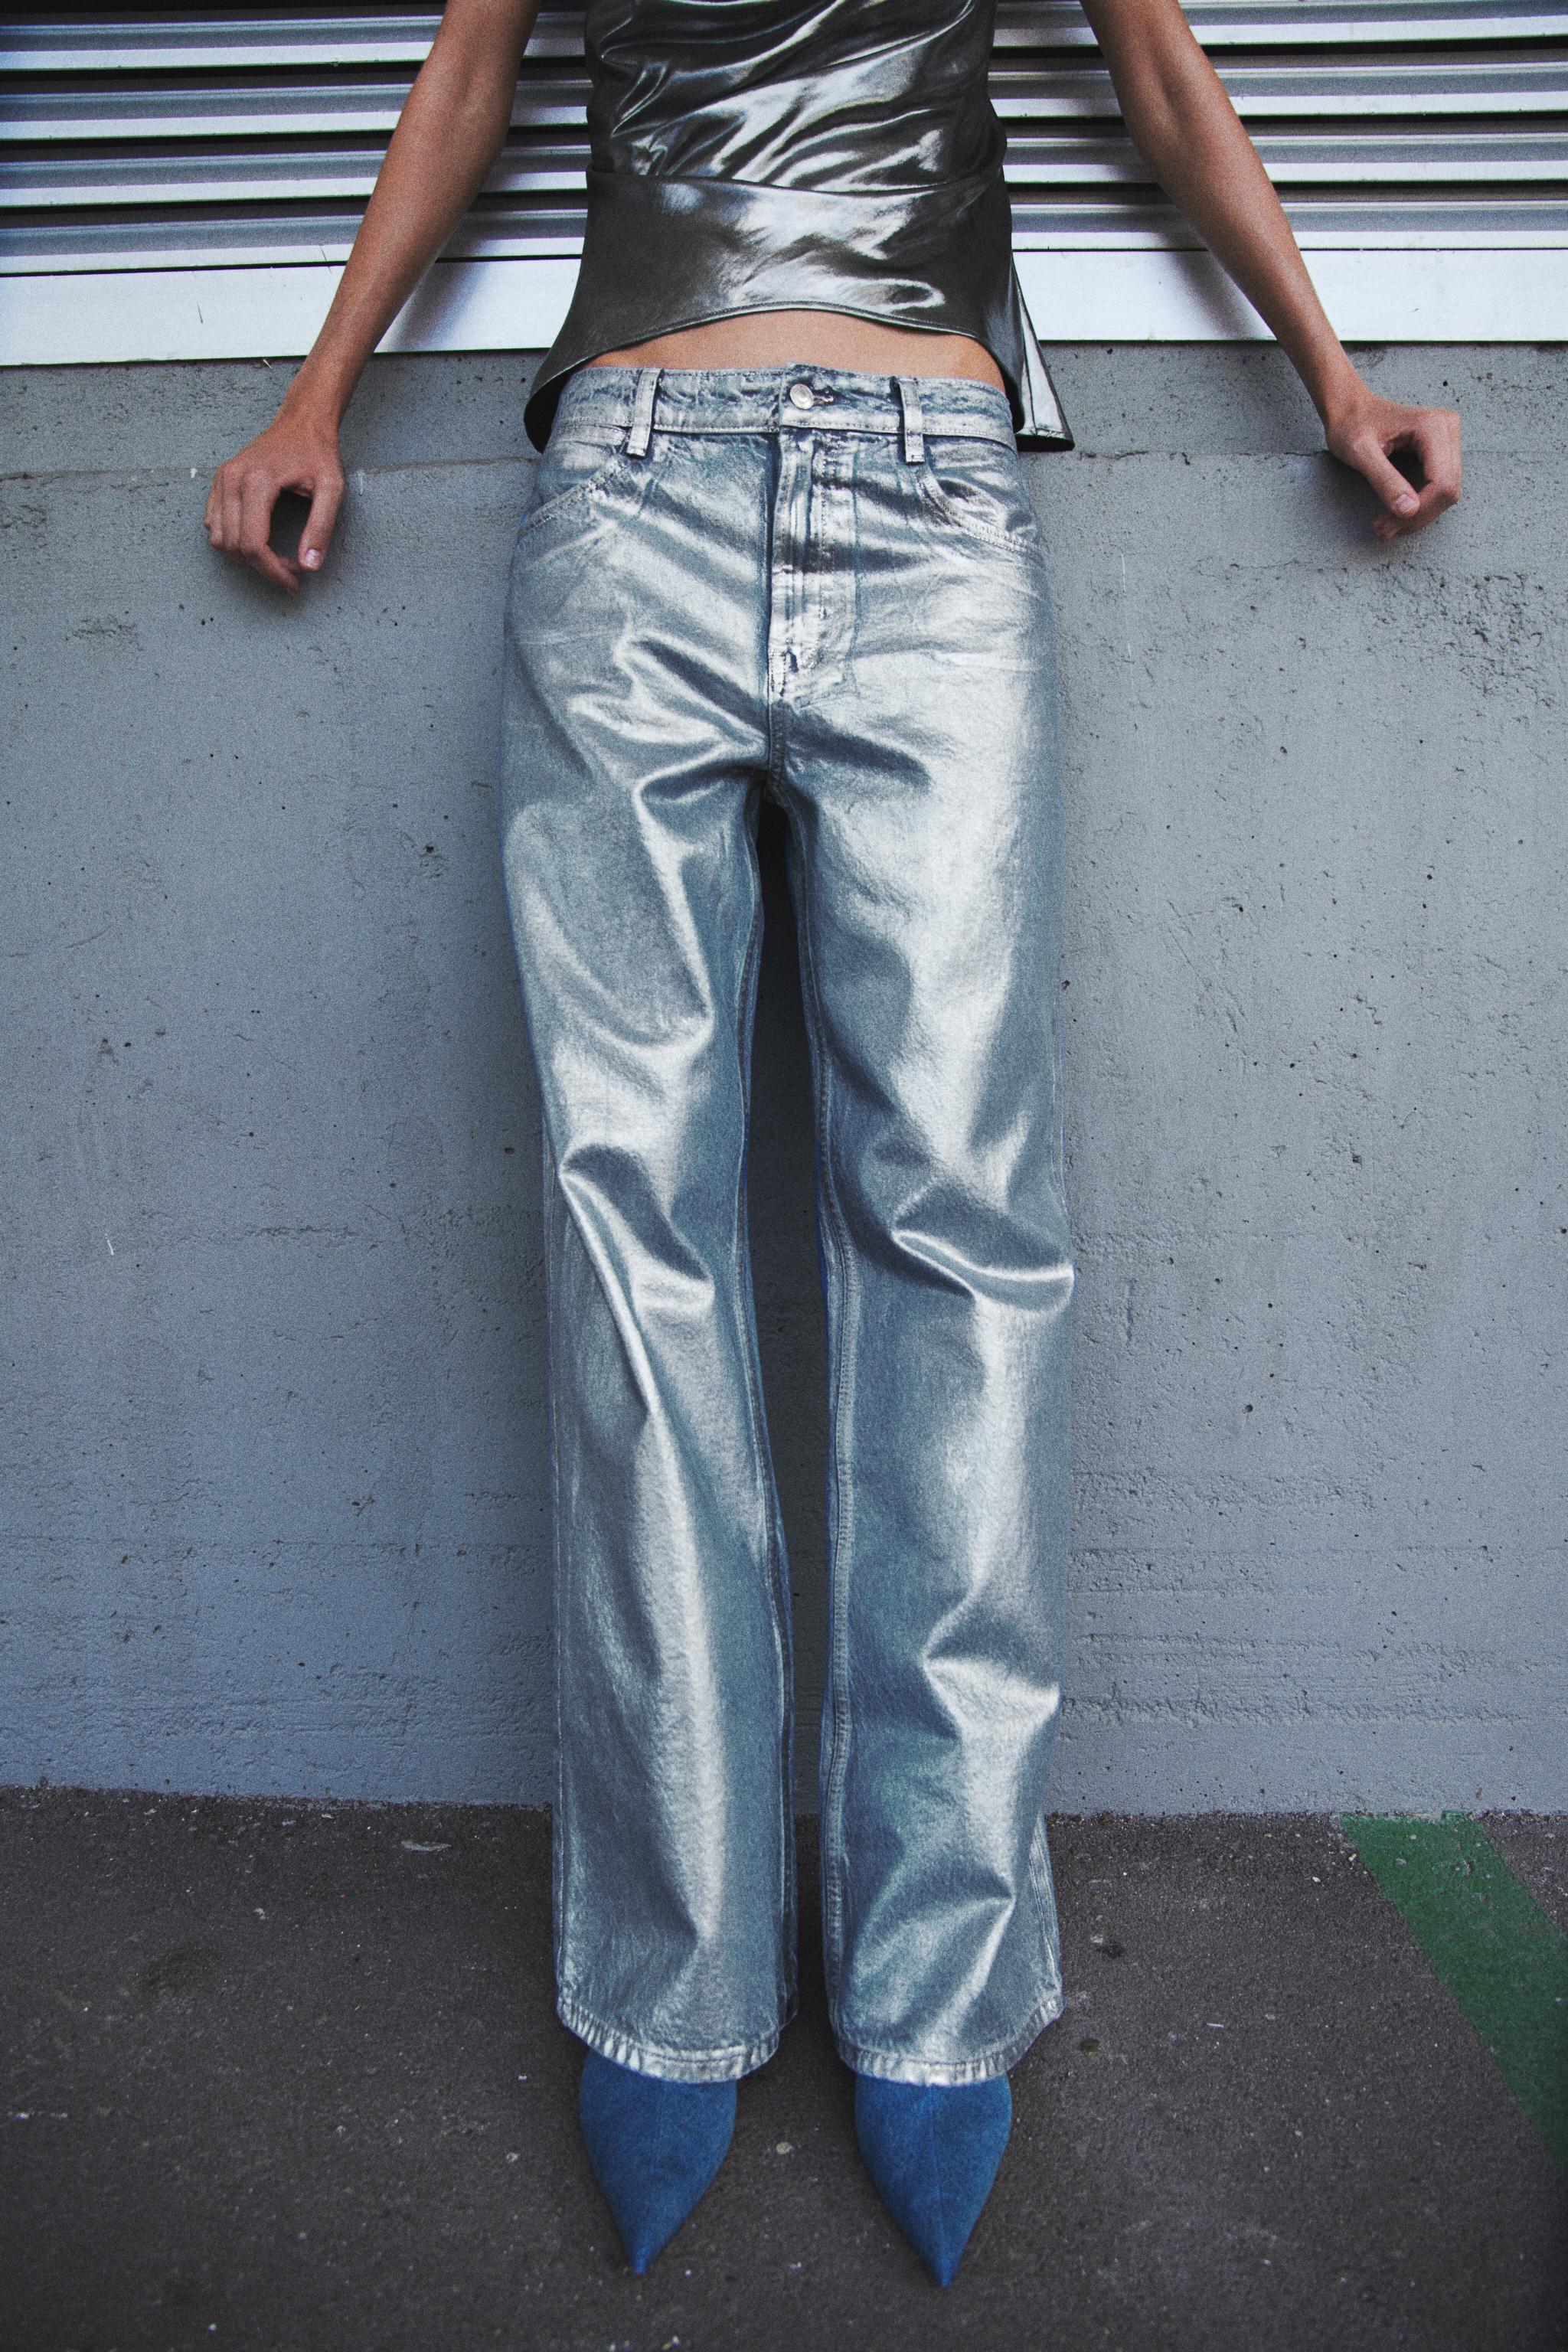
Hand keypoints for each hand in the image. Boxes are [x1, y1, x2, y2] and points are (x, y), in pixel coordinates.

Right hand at [204, 405, 345, 593]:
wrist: (301, 421)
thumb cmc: (318, 452)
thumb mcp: (332, 489)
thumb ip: (321, 528)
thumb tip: (310, 567)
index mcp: (257, 482)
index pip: (252, 544)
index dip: (273, 572)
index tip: (294, 583)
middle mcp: (232, 479)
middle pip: (234, 546)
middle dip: (263, 567)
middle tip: (292, 569)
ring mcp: (222, 479)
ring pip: (219, 538)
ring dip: (246, 558)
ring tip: (277, 557)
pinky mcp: (219, 481)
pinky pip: (214, 524)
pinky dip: (233, 541)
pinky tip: (261, 541)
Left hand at [1323, 387, 1461, 542]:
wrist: (1350, 409)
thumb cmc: (1351, 425)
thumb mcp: (1359, 453)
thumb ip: (1384, 480)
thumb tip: (1410, 510)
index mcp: (1433, 426)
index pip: (1442, 483)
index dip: (1418, 512)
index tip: (1386, 527)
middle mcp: (1448, 429)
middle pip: (1449, 490)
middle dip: (1417, 517)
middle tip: (1383, 531)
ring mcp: (1449, 438)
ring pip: (1448, 492)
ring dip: (1419, 515)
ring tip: (1386, 526)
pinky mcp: (1443, 449)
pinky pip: (1441, 487)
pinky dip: (1420, 506)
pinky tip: (1396, 514)